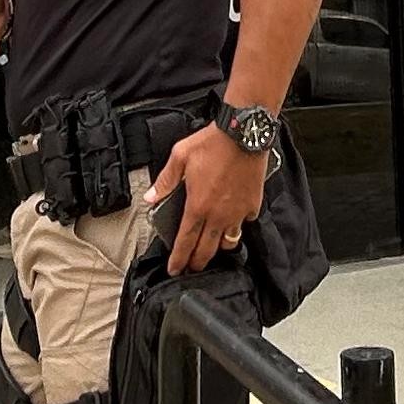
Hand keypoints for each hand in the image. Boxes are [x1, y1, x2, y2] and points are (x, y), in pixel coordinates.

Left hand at [148, 123, 265, 273]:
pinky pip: (244, 223)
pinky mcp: (252, 205)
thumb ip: (165, 180)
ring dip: (217, 247)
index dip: (178, 259)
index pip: (185, 242)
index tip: (175, 270)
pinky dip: (238, 225)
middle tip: (191, 268)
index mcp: (198, 206)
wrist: (244, 134)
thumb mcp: (180, 156)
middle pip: (206, 250)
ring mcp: (237, 212)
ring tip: (211, 246)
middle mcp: (218, 215)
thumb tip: (151, 197)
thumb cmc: (213, 142)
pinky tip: (233, 220)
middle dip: (197, 263)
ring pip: (228, 242)